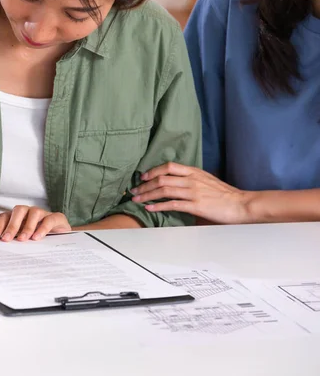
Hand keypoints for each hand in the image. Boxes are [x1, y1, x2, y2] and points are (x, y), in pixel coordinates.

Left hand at [0, 206, 71, 241]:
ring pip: (33, 212)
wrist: (62, 238)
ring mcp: (42, 213)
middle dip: (11, 226)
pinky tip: (37, 237)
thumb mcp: (25, 241)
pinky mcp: (56, 217)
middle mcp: (28, 212)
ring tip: (23, 239)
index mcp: (18, 217)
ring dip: (27, 226)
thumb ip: (14, 242)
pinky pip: (49, 219)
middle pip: (18, 212)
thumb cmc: (39, 239)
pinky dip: (43, 228)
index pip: (5, 217)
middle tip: (6, 239)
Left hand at [130, 162, 251, 223]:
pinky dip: (158, 206)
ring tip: (136, 200)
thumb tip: (176, 183)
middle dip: (144, 186)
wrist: (241, 204)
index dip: (152, 171)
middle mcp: (192, 179)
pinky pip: (172, 204)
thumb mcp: (207, 181)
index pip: (168, 166)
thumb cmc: (225, 195)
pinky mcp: (196, 205)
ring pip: (163, 190)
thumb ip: (192, 180)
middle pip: (161, 179)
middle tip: (133, 192)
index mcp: (194, 172)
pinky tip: (149, 209)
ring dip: (147, 195)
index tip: (142, 177)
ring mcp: (193, 192)